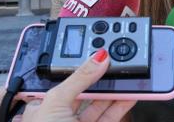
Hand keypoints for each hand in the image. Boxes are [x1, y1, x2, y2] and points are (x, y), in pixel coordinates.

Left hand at [16, 50, 135, 121]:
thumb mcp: (56, 101)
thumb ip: (79, 78)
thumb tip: (97, 58)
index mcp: (43, 106)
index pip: (66, 80)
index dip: (82, 69)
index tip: (99, 58)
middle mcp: (61, 117)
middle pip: (86, 91)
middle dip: (102, 79)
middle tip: (117, 65)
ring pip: (100, 104)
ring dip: (115, 91)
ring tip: (128, 77)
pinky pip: (110, 116)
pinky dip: (121, 105)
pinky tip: (130, 95)